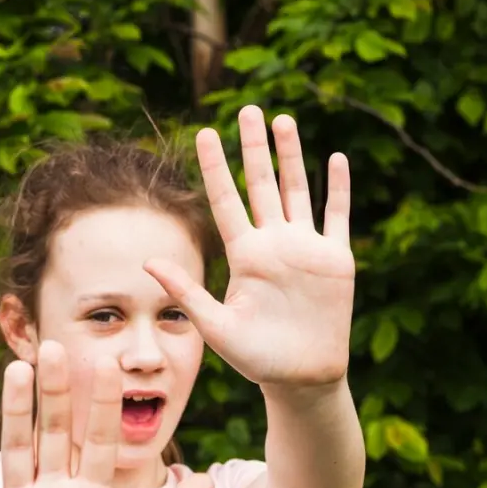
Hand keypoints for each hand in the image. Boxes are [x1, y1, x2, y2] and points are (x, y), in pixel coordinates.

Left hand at [144, 105, 354, 387]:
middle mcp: (273, 244)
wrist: (302, 379)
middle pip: (261, 185)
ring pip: (297, 190)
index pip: (226, 201)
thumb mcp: (216, 327)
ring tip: (283, 120)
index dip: (215, 168)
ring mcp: (305, 249)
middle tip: (247, 109)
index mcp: (244, 256)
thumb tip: (148, 261)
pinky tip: (336, 158)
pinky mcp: (335, 261)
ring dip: (292, 156)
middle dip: (254, 147)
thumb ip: (186, 292)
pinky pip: (337, 216)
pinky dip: (338, 188)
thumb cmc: (256, 359)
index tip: (204, 133)